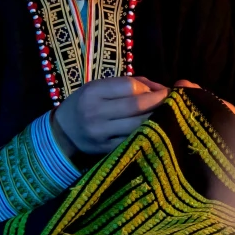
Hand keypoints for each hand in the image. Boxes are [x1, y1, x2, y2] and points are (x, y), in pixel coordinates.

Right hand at [52, 76, 171, 157]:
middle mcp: (96, 112)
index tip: (162, 90)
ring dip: (157, 119)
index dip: (150, 88)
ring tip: (166, 115)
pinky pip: (134, 140)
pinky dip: (147, 134)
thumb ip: (128, 84)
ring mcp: (101, 134)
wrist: (63, 134)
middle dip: (159, 103)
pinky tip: (154, 131)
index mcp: (93, 92)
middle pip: (137, 106)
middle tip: (172, 102)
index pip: (130, 86)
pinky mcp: (107, 150)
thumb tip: (159, 88)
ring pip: (139, 125)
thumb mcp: (99, 88)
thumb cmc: (86, 105)